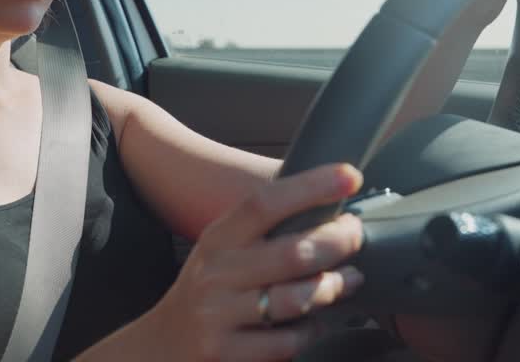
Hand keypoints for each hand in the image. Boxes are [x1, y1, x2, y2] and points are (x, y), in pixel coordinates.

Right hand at [148, 164, 365, 360]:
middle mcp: (216, 273)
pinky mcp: (224, 352)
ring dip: (333, 287)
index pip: (264, 204)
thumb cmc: (210, 288)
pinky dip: (312, 330)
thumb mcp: (224, 249)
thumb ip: (264, 228)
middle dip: (337, 241)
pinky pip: (285, 342)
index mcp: (219, 238)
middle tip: (356, 235)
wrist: (163, 343)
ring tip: (351, 278)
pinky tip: (318, 320)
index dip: (310, 187)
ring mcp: (218, 314)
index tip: (349, 175)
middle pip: (291, 252)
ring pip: (294, 298)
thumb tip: (327, 200)